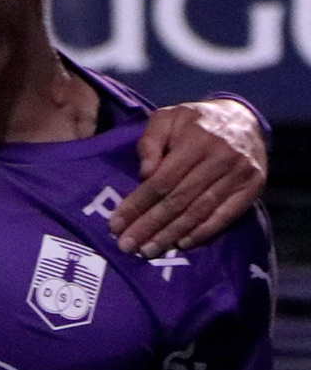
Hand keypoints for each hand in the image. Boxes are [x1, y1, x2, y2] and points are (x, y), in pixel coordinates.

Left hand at [108, 100, 266, 256]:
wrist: (243, 118)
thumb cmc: (194, 121)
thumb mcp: (167, 118)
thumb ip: (150, 141)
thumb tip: (144, 173)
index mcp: (196, 140)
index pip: (161, 181)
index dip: (137, 205)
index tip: (116, 225)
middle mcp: (220, 158)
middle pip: (178, 201)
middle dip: (149, 226)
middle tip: (128, 246)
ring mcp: (239, 174)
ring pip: (199, 212)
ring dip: (171, 235)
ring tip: (149, 251)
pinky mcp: (253, 187)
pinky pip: (225, 216)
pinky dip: (203, 232)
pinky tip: (182, 244)